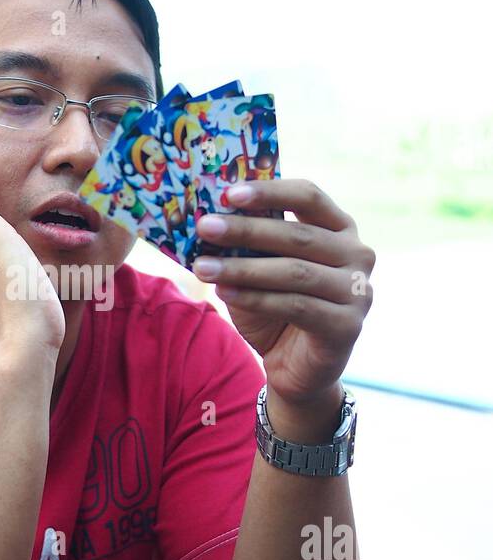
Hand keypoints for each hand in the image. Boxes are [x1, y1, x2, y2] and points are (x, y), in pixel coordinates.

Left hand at [191, 179, 375, 407]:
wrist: (295, 368)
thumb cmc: (276, 308)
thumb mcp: (259, 269)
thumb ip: (249, 244)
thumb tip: (212, 217)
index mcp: (340, 228)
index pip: (309, 196)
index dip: (270, 192)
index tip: (229, 193)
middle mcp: (358, 254)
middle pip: (298, 235)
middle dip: (246, 230)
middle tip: (204, 227)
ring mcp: (358, 291)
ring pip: (294, 272)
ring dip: (243, 268)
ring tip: (202, 267)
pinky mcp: (348, 325)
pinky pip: (296, 305)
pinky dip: (256, 298)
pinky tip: (225, 292)